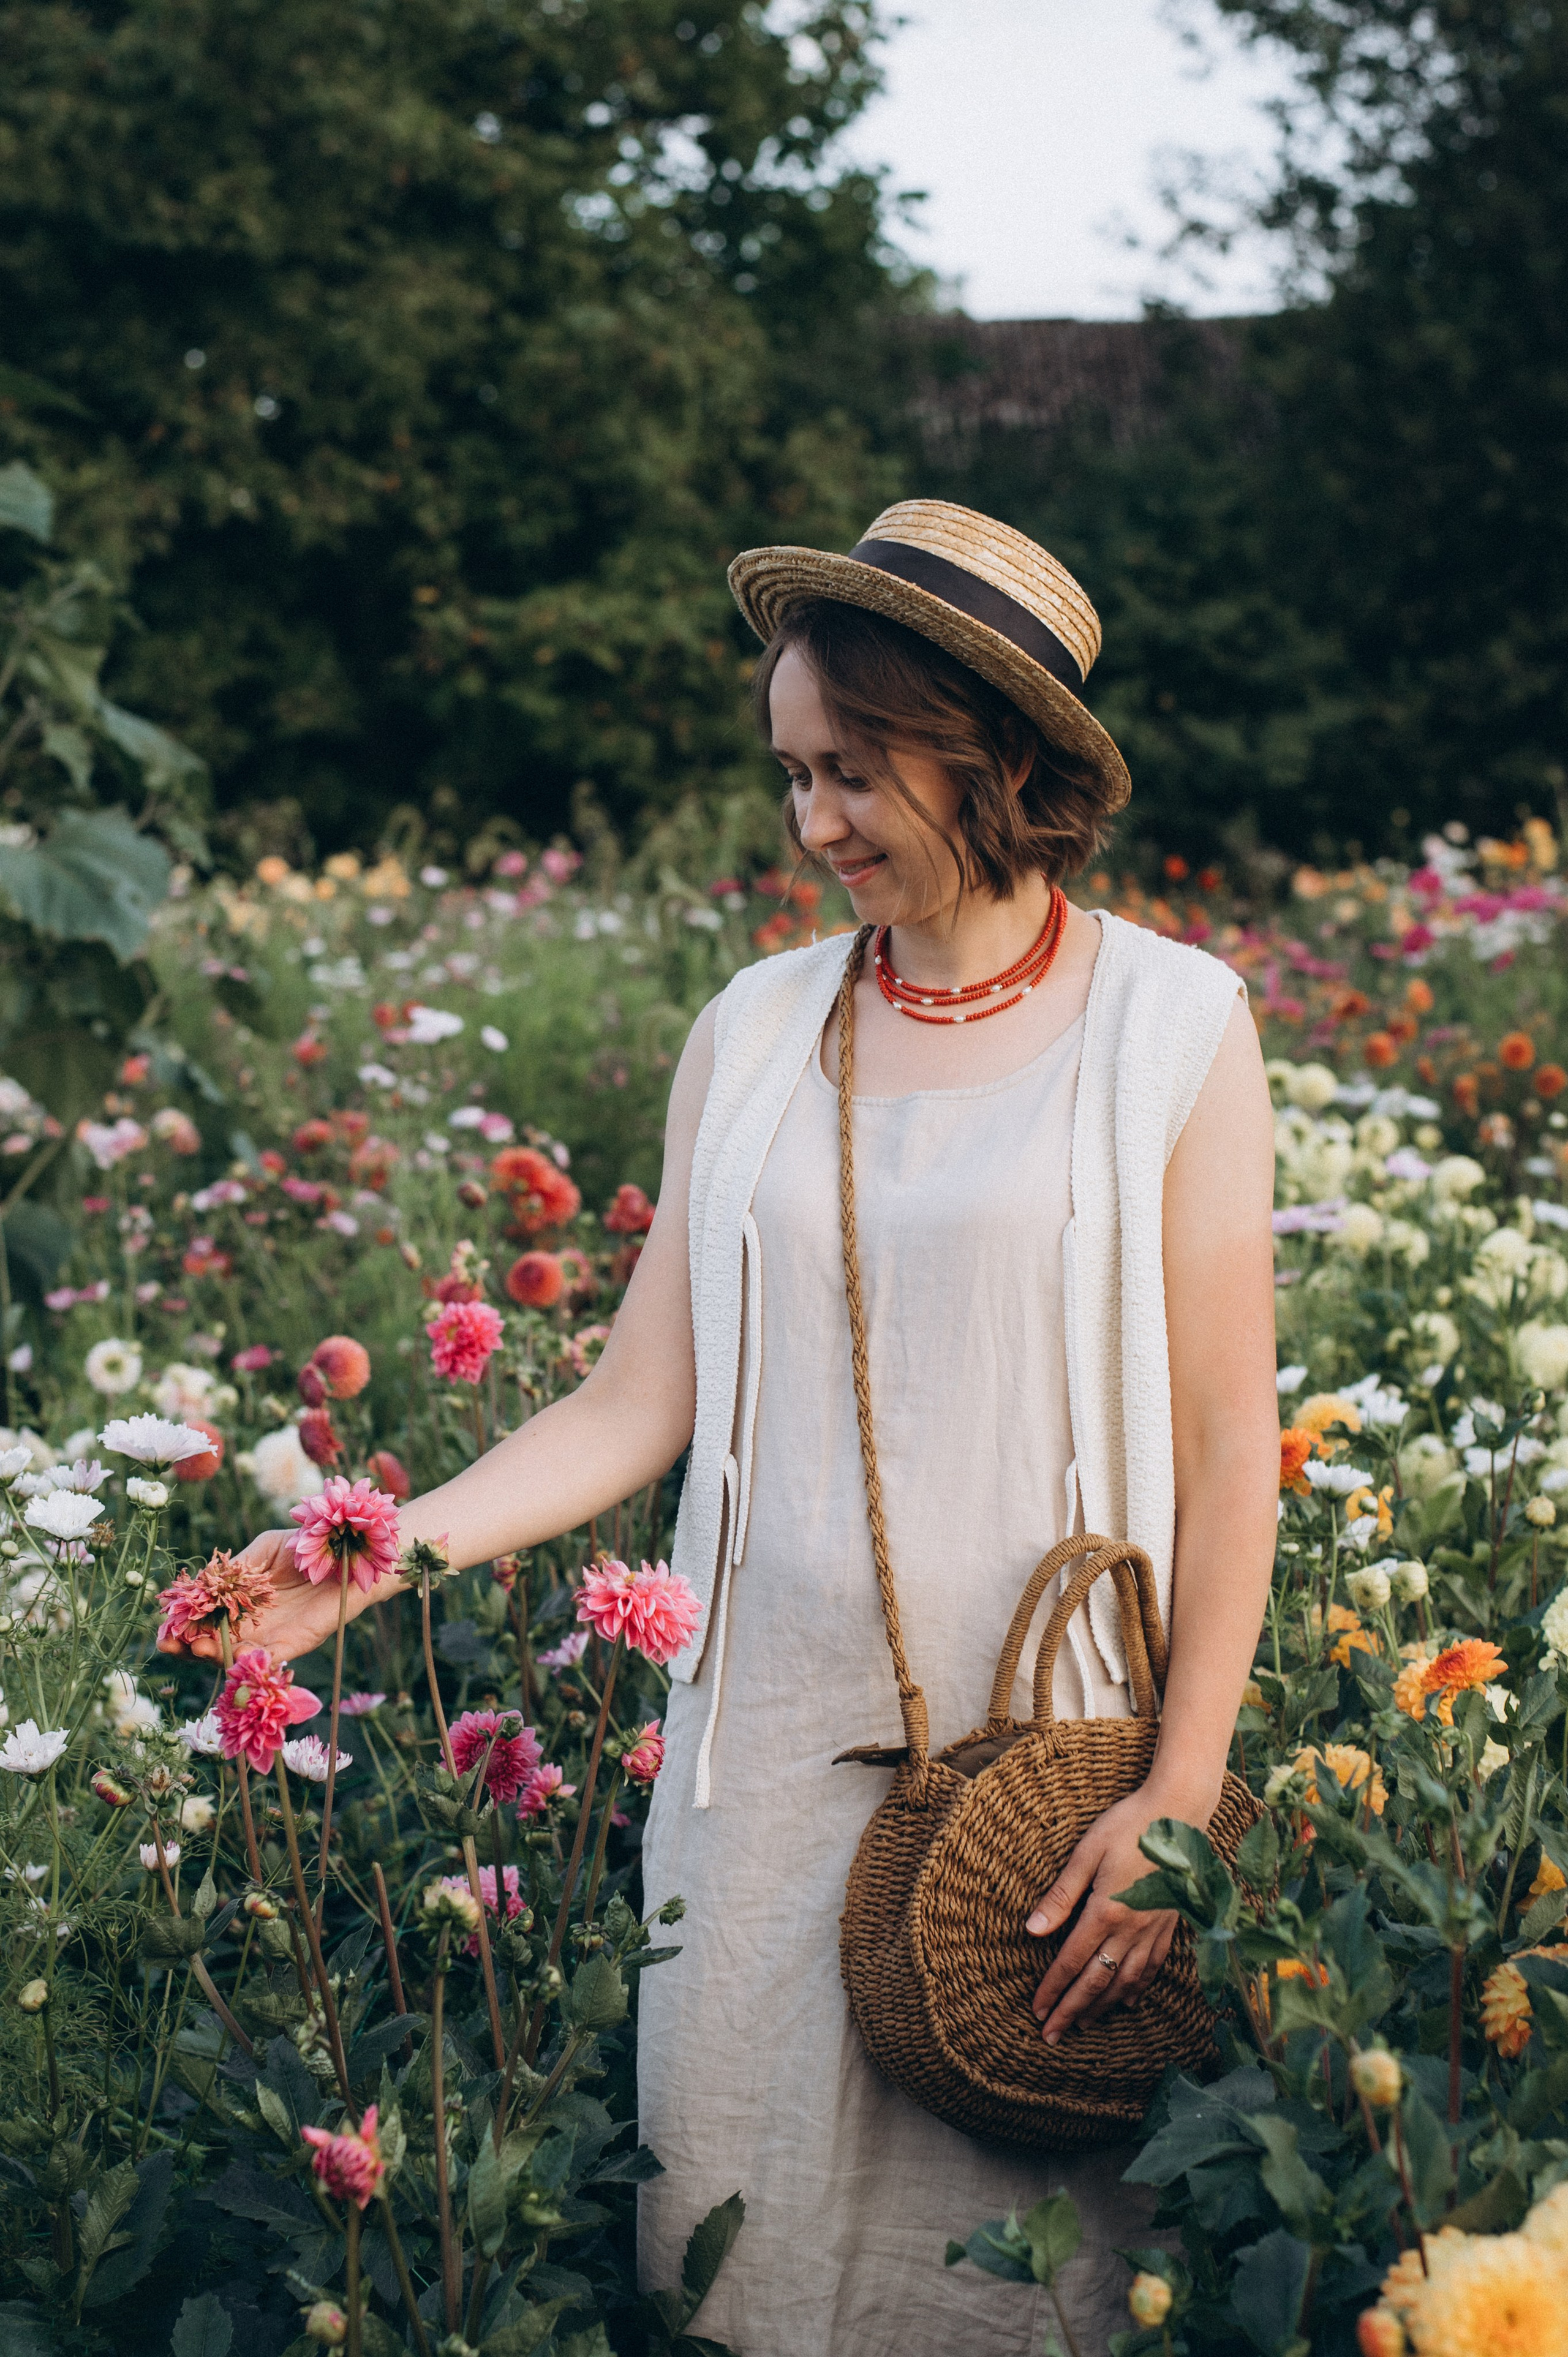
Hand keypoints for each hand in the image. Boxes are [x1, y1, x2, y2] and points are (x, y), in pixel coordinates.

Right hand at [154, 1528, 346, 1665]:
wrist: (351, 1552)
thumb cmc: (309, 1545)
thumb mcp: (267, 1548)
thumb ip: (238, 1566)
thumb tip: (205, 1582)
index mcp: (240, 1602)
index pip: (203, 1619)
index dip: (182, 1624)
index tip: (164, 1625)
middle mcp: (252, 1625)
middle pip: (212, 1645)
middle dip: (187, 1648)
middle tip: (169, 1645)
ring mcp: (273, 1637)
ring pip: (236, 1657)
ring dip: (215, 1656)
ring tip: (200, 1647)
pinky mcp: (297, 1643)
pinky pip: (271, 1661)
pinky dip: (254, 1663)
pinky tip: (238, 1656)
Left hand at [1025, 1789, 1180, 2044]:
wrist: (1178, 1812)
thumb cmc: (1127, 1825)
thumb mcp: (1085, 1854)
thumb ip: (1060, 1895)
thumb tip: (1032, 1930)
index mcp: (1105, 1912)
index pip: (1072, 1962)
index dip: (1053, 1989)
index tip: (1037, 2011)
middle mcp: (1131, 1928)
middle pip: (1097, 1981)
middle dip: (1073, 2010)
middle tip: (1052, 2035)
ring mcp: (1154, 1928)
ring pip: (1126, 1980)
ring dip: (1103, 2006)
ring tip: (1085, 2024)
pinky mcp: (1170, 1922)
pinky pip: (1153, 1965)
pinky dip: (1139, 1987)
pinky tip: (1130, 2000)